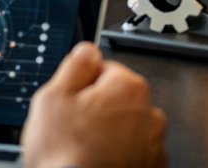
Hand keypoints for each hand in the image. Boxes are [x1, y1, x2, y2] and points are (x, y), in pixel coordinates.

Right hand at [21, 42, 166, 167]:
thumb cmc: (68, 156)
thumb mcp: (53, 99)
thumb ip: (74, 66)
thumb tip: (87, 51)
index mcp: (128, 87)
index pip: (105, 71)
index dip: (82, 87)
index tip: (72, 103)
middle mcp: (150, 113)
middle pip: (118, 101)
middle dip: (98, 112)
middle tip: (74, 130)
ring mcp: (154, 143)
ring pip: (127, 129)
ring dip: (111, 135)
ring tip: (86, 151)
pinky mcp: (152, 166)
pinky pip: (135, 153)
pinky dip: (121, 156)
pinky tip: (100, 162)